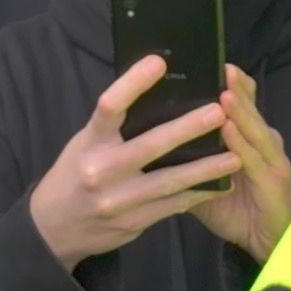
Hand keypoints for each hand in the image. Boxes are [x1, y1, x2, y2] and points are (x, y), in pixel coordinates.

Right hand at [26, 53, 237, 269]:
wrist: (55, 228)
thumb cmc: (75, 173)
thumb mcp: (85, 143)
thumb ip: (115, 126)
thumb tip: (159, 94)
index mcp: (89, 142)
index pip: (109, 106)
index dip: (133, 83)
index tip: (159, 62)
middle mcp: (102, 170)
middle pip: (149, 145)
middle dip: (187, 128)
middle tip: (218, 112)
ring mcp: (118, 200)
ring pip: (169, 181)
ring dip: (205, 168)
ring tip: (235, 155)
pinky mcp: (133, 223)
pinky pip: (172, 206)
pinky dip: (198, 194)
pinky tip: (221, 184)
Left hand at [184, 67, 290, 259]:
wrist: (265, 244)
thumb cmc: (233, 210)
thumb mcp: (204, 181)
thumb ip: (186, 160)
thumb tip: (149, 142)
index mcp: (247, 138)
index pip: (240, 104)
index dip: (230, 84)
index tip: (211, 62)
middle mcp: (262, 141)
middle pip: (249, 109)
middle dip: (235, 87)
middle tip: (221, 65)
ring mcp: (271, 159)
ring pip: (254, 129)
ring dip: (240, 110)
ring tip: (224, 90)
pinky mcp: (275, 180)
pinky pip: (255, 159)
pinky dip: (241, 143)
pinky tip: (229, 130)